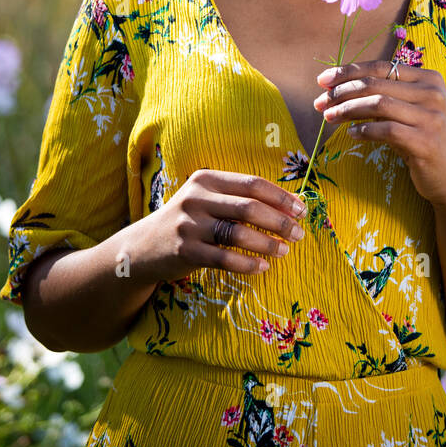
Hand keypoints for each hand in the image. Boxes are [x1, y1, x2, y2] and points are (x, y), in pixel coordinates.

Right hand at [142, 168, 306, 279]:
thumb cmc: (188, 221)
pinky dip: (247, 264)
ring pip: (238, 233)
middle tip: (299, 234)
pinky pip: (224, 258)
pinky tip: (263, 267)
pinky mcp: (185, 251)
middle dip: (279, 221)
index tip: (302, 210)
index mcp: (207, 179)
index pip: (252, 184)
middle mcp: (196, 198)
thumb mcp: (207, 200)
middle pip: (248, 207)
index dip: (280, 197)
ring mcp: (189, 225)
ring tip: (285, 251)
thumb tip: (290, 206)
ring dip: (267, 243)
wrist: (143, 246)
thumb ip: (240, 199)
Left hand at [314, 60, 445, 211]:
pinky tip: (351, 134)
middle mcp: (433, 93)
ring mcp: (431, 117)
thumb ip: (385, 95)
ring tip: (329, 117)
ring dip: (347, 110)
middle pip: (375, 84)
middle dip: (341, 92)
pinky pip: (386, 130)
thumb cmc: (423, 140)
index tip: (323, 80)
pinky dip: (364, 130)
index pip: (381, 67)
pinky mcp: (426, 142)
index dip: (349, 71)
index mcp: (429, 78)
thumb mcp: (409, 112)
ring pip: (378, 105)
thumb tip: (338, 87)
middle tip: (320, 102)